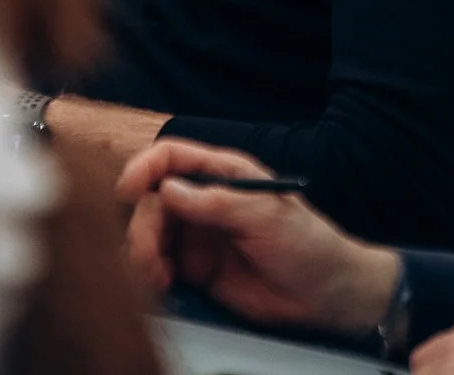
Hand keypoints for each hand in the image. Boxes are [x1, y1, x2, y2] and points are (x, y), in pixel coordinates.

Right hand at [119, 139, 398, 335]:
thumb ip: (217, 203)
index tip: (127, 190)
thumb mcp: (266, 216)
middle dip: (143, 227)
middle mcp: (203, 200)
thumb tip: (166, 190)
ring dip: (142, 254)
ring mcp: (197, 235)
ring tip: (158, 279)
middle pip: (151, 200)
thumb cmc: (307, 244)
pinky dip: (149, 274)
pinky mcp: (195, 269)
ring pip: (149, 234)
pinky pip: (157, 265)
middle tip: (149, 259)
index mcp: (222, 174)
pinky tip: (162, 286)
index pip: (171, 158)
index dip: (143, 168)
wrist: (326, 295)